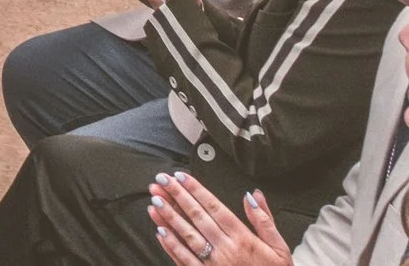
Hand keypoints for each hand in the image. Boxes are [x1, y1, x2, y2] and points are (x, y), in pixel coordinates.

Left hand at [149, 172, 289, 265]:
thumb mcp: (279, 247)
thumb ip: (264, 219)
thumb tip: (252, 195)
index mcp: (244, 238)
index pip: (215, 207)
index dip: (196, 190)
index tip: (181, 176)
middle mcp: (227, 249)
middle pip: (197, 217)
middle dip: (177, 196)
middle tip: (162, 180)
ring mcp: (214, 264)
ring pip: (187, 235)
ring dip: (170, 217)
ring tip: (156, 200)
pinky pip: (185, 260)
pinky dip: (171, 245)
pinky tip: (160, 231)